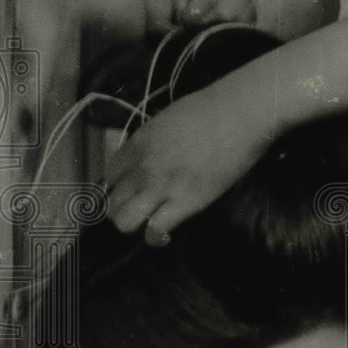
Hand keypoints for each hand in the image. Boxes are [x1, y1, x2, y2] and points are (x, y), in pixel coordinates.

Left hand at [106, 74, 271, 239]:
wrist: (238, 114)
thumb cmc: (210, 109)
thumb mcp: (167, 120)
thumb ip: (152, 141)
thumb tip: (151, 154)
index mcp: (138, 143)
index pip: (109, 174)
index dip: (119, 185)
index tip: (131, 188)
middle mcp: (142, 168)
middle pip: (113, 201)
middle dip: (123, 208)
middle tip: (140, 208)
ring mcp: (161, 187)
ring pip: (125, 221)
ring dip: (135, 224)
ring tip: (149, 222)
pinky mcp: (185, 203)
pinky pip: (155, 230)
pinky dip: (156, 238)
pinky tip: (164, 235)